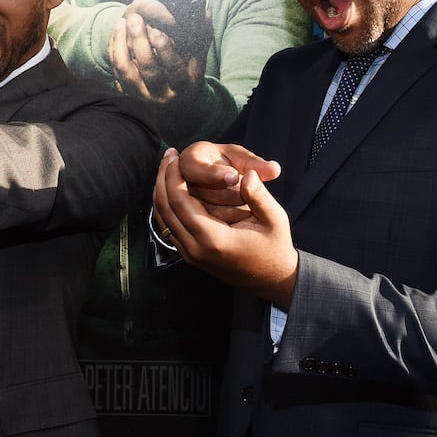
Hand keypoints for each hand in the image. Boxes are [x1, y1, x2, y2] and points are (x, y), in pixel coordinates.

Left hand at [109, 0, 204, 105]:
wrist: (173, 113)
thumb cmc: (187, 83)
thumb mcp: (198, 67)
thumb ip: (201, 41)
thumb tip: (205, 15)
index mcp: (182, 88)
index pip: (174, 70)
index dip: (165, 51)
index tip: (158, 31)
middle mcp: (160, 94)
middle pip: (148, 69)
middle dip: (140, 41)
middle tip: (135, 18)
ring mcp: (141, 95)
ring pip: (126, 71)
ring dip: (122, 44)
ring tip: (123, 22)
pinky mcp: (127, 92)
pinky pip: (116, 70)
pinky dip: (114, 49)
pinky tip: (117, 32)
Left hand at [153, 143, 297, 305]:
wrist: (273, 280)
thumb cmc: (275, 247)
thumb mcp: (275, 219)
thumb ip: (259, 196)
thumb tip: (247, 173)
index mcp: (214, 239)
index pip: (179, 202)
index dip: (173, 177)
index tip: (175, 156)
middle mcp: (195, 249)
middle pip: (165, 209)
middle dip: (162, 180)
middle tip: (167, 157)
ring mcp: (190, 255)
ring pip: (162, 220)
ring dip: (160, 192)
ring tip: (166, 168)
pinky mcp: (190, 256)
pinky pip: (168, 228)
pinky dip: (165, 206)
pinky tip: (170, 189)